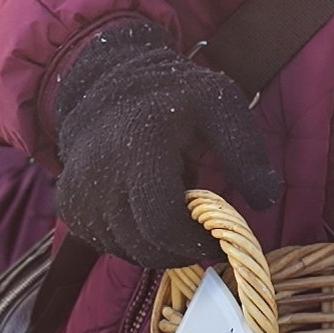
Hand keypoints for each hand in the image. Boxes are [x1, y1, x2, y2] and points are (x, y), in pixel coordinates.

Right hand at [51, 18, 282, 268]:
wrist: (108, 82)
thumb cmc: (175, 96)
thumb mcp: (222, 105)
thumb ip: (246, 152)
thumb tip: (266, 201)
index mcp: (140, 142)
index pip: (162, 221)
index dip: (195, 241)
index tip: (218, 238)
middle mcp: (98, 171)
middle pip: (145, 244)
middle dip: (181, 248)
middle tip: (202, 231)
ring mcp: (77, 193)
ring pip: (127, 250)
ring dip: (158, 244)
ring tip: (173, 204)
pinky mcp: (67, 208)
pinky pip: (107, 244)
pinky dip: (134, 239)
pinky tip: (146, 207)